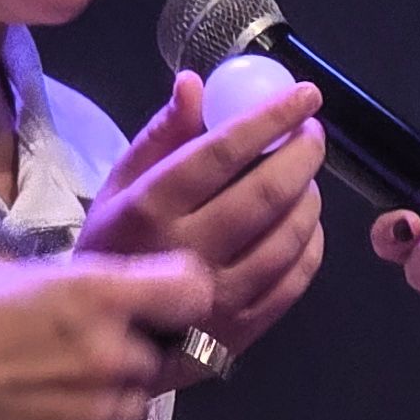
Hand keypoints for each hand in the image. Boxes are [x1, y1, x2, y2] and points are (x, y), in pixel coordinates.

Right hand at [0, 250, 213, 419]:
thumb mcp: (14, 273)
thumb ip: (71, 285)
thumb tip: (94, 293)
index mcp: (100, 296)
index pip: (192, 290)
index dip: (180, 296)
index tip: (162, 304)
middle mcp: (115, 357)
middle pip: (158, 357)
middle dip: (128, 356)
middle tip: (78, 357)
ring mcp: (101, 417)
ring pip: (135, 409)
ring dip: (109, 403)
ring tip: (54, 398)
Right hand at [82, 72, 327, 380]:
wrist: (107, 337)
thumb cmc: (117, 247)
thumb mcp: (120, 186)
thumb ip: (160, 135)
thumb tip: (194, 83)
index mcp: (149, 209)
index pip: (222, 152)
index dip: (271, 117)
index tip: (305, 94)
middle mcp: (185, 252)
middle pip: (266, 193)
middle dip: (303, 154)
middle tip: (312, 133)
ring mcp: (216, 298)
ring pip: (287, 237)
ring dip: (310, 197)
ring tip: (307, 178)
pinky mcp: (240, 331)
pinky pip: (294, 280)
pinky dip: (311, 244)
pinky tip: (304, 224)